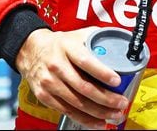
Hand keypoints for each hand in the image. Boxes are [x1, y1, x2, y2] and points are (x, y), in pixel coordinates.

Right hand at [15, 27, 129, 128]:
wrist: (31, 51)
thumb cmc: (60, 43)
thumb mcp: (78, 35)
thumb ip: (99, 39)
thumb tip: (125, 44)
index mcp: (67, 48)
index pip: (85, 61)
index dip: (102, 73)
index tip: (117, 81)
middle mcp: (57, 66)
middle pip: (83, 87)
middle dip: (105, 98)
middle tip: (121, 103)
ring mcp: (49, 83)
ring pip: (76, 102)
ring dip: (98, 112)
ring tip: (114, 114)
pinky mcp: (45, 96)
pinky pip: (67, 111)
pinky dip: (84, 119)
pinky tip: (98, 122)